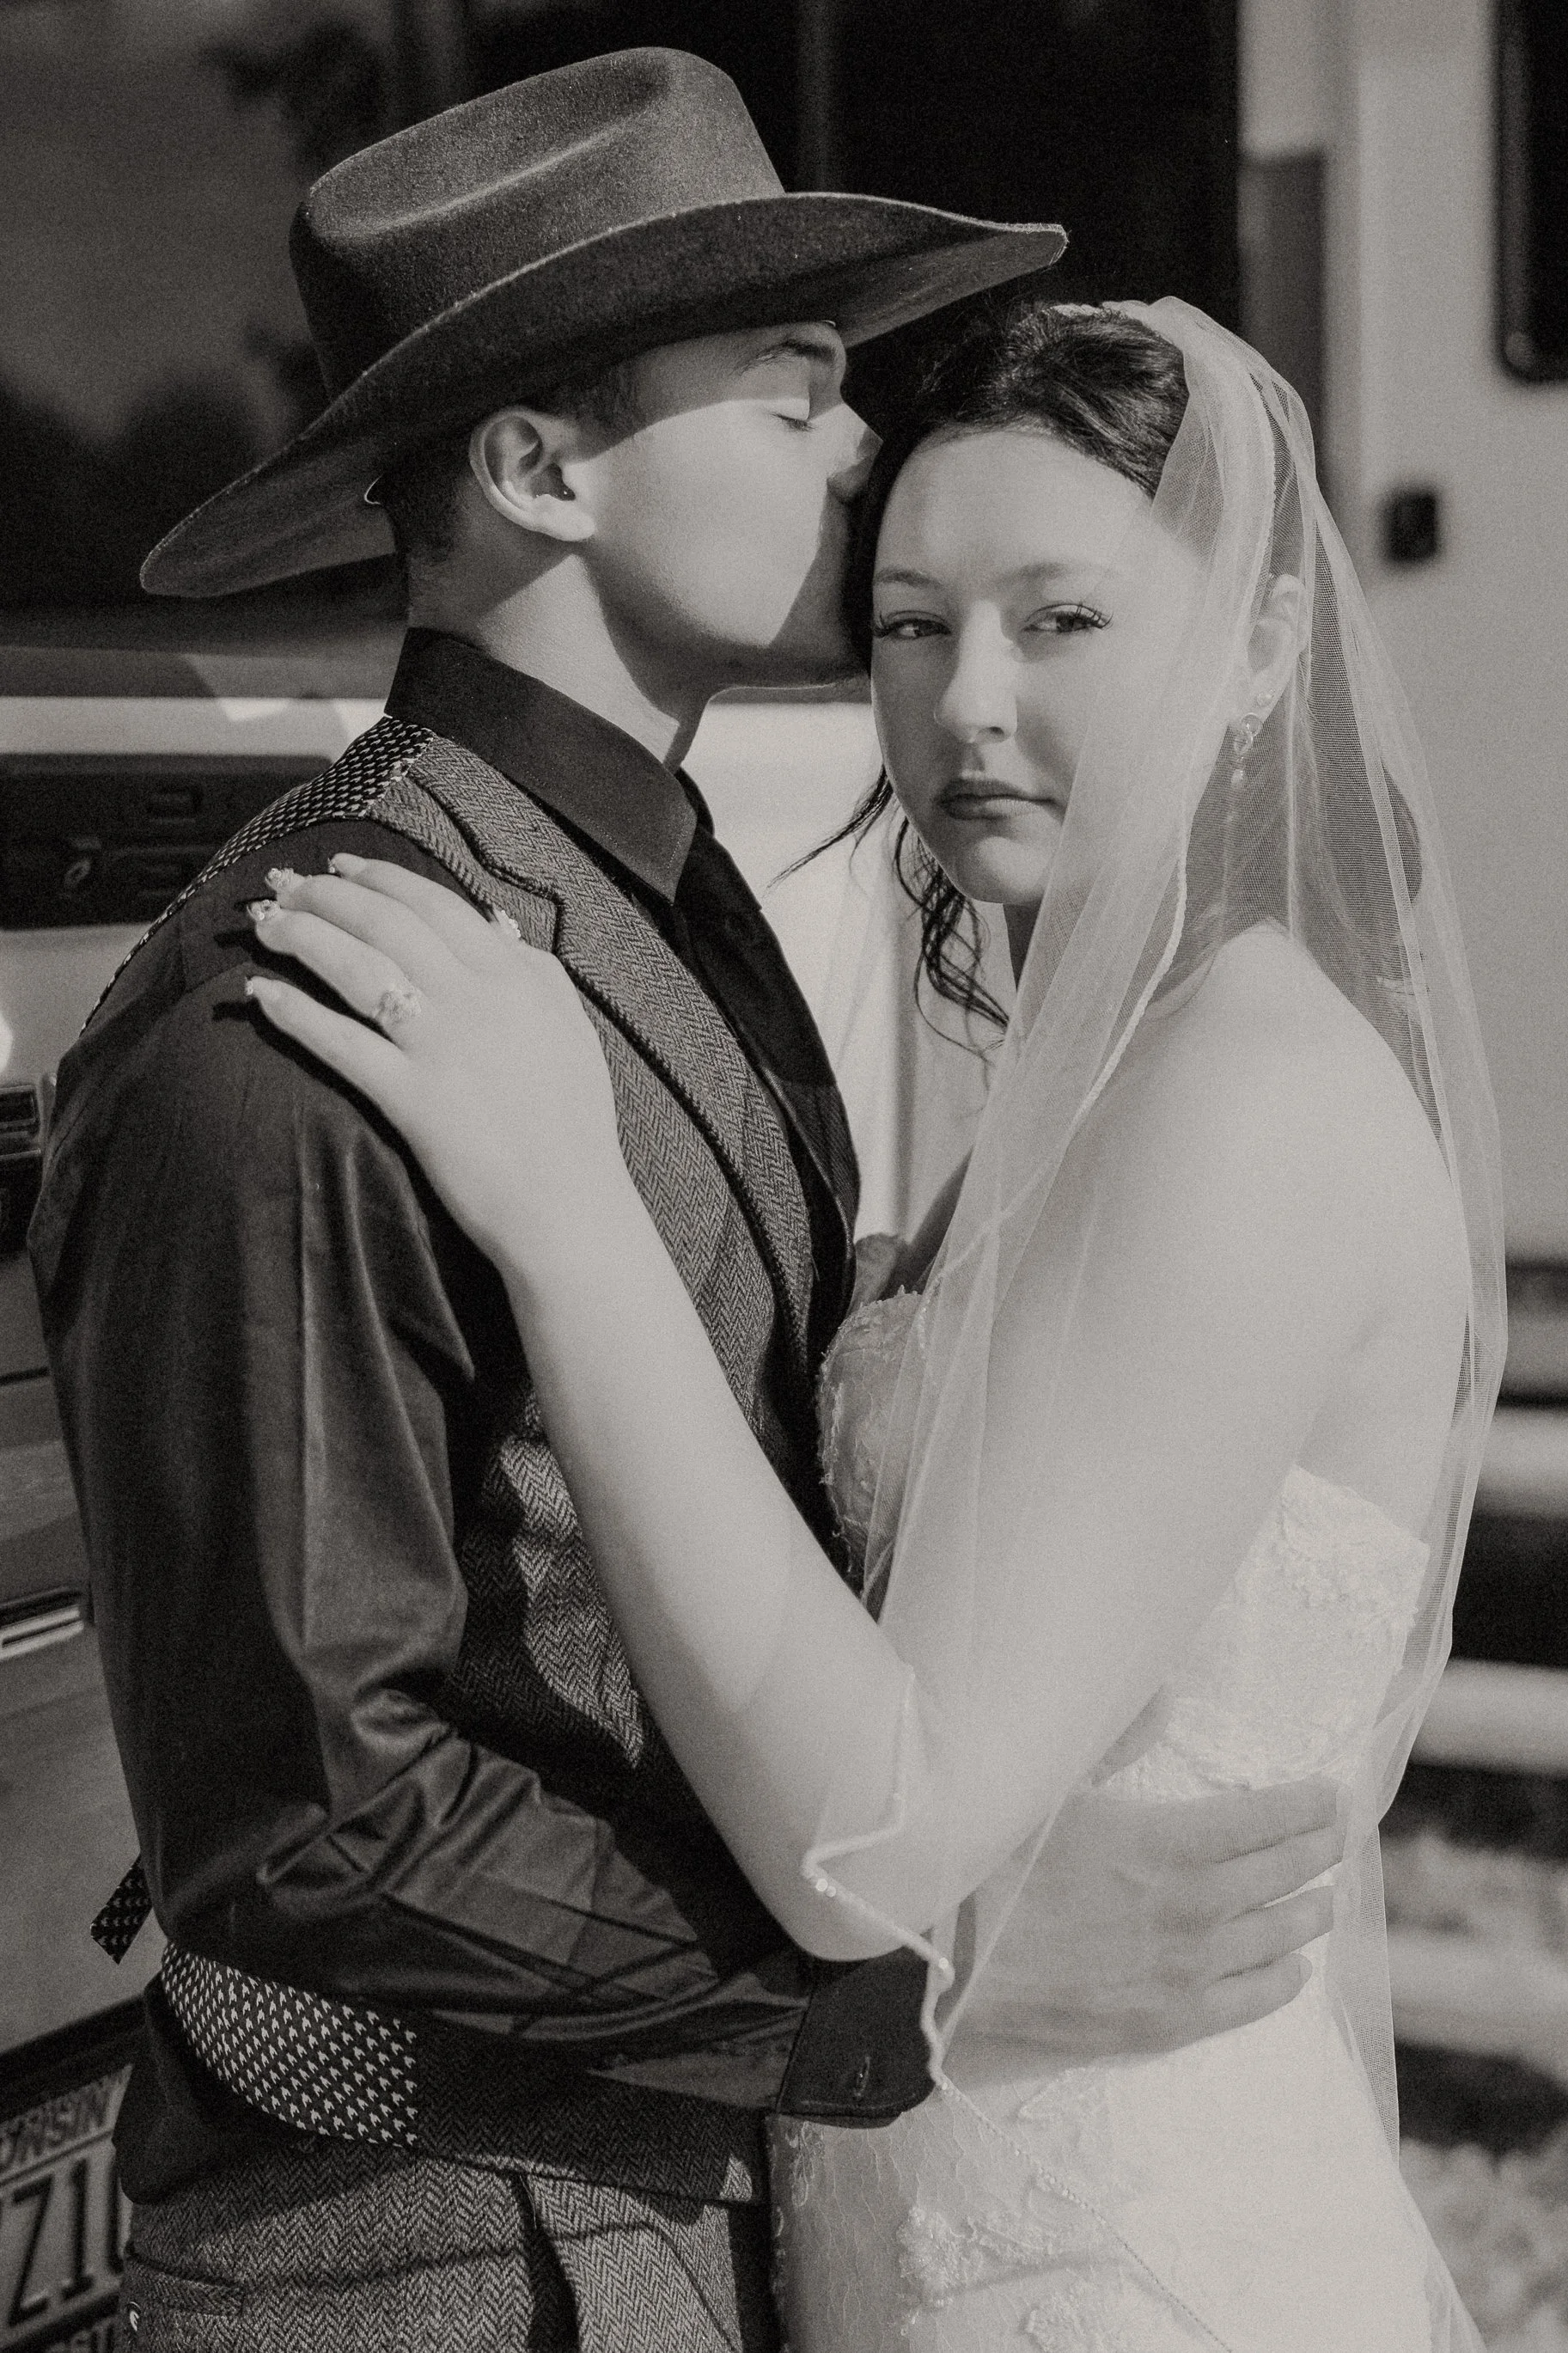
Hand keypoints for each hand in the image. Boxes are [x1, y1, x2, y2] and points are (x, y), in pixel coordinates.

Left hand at [244, 856, 626, 1270]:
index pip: (434, 904)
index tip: (340, 866)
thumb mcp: (570, 1026)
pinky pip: (340, 1043)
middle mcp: (475, 998)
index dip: (378, 877)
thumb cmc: (573, 1123)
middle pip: (385, 923)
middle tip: (284, 886)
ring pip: (356, 968)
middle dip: (325, 895)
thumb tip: (496, 928)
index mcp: (515, 976)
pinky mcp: (410, 1097)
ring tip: (264, 926)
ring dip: (302, 937)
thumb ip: (535, 970)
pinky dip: (295, 1013)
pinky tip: (259, 995)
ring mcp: (440, 1046)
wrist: (569, 1204)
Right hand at [962, 1776, 1344, 2058]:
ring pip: (1277, 1938)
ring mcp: (1186, 1973)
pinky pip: (1249, 2003)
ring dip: (1308, 1913)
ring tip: (1325, 1899)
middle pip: (1284, 1875)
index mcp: (1171, 1842)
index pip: (1267, 1817)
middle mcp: (1194, 1909)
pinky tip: (1292, 1971)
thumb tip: (1163, 1698)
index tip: (1331, 1797)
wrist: (945, 1971)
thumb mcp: (1050, 1787)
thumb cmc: (991, 1870)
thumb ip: (1117, 1741)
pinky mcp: (1167, 2025)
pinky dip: (1281, 1982)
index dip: (1307, 1805)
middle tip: (1339, 1838)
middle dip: (1318, 1851)